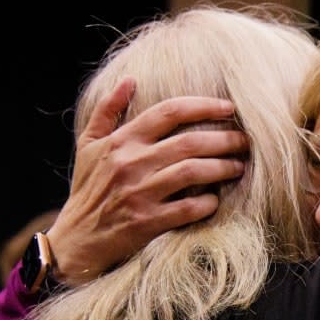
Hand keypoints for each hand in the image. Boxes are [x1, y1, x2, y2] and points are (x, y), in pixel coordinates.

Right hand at [46, 78, 249, 284]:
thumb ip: (108, 111)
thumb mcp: (88, 146)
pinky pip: (188, 208)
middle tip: (244, 141)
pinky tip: (216, 199)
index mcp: (120, 141)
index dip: (204, 106)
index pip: (169, 112)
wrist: (75, 240)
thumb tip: (129, 80)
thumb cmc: (88, 190)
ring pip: (193, 171)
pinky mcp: (147, 222)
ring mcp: (139, 193)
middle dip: (225, 139)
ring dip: (223, 168)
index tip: (229, 108)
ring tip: (238, 167)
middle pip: (189, 142)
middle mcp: (130, 163)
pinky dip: (208, 202)